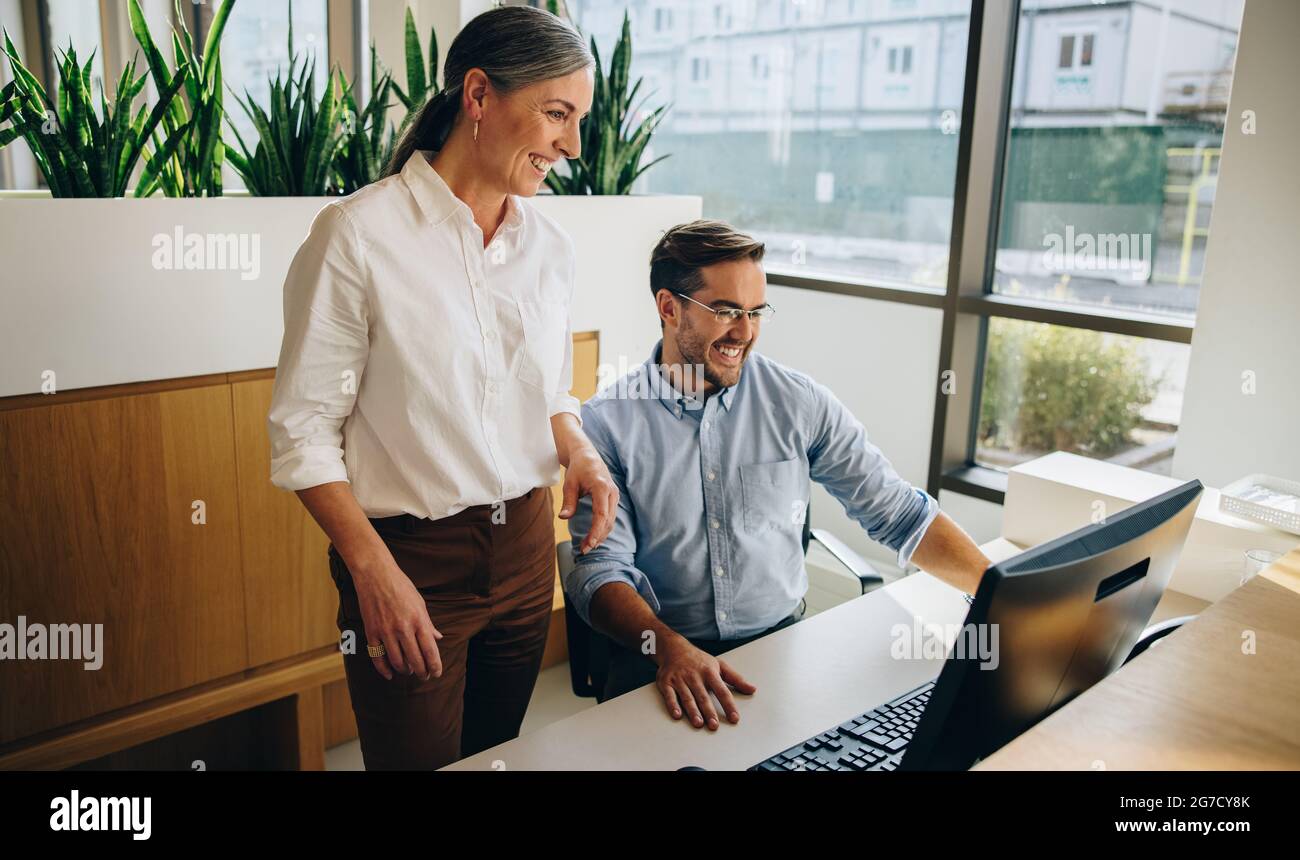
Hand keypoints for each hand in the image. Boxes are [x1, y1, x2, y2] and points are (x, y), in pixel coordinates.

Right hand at [351, 558, 443, 680]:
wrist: (375, 574)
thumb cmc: (401, 586)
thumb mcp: (420, 603)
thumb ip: (428, 623)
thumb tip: (438, 638)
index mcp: (419, 620)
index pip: (430, 650)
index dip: (434, 666)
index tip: (436, 673)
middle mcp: (403, 628)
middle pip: (415, 660)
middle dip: (421, 672)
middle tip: (424, 676)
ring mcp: (386, 631)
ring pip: (397, 661)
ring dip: (404, 670)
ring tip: (408, 671)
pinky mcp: (371, 631)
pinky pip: (377, 657)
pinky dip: (384, 669)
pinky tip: (390, 674)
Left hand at [559, 446, 617, 553]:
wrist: (588, 456)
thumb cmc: (578, 469)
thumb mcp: (569, 484)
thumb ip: (568, 501)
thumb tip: (563, 517)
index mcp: (602, 487)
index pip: (601, 515)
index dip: (596, 531)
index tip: (589, 544)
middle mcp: (612, 492)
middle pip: (608, 521)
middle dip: (597, 537)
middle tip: (584, 550)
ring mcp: (615, 496)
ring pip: (611, 521)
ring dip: (600, 535)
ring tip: (587, 546)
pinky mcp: (613, 499)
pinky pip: (610, 517)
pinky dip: (603, 528)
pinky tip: (594, 537)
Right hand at [653, 636, 756, 729]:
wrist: (673, 647)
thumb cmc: (699, 660)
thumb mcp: (719, 665)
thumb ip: (736, 679)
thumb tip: (752, 689)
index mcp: (709, 672)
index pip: (722, 690)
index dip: (728, 705)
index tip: (734, 718)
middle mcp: (695, 676)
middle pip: (703, 696)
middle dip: (709, 711)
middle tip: (714, 725)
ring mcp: (680, 679)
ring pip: (687, 697)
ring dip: (693, 711)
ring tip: (698, 723)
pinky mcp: (666, 682)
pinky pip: (669, 695)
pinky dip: (672, 705)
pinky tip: (677, 715)